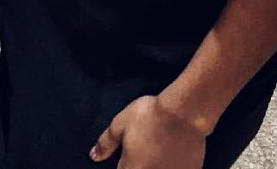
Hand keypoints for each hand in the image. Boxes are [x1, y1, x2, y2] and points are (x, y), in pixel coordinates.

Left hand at [89, 95, 206, 168]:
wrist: (182, 114)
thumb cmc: (149, 116)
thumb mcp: (120, 124)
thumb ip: (106, 143)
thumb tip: (93, 156)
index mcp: (132, 168)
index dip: (124, 165)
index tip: (128, 157)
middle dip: (138, 165)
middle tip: (144, 151)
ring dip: (155, 165)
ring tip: (157, 151)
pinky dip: (172, 165)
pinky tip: (173, 156)